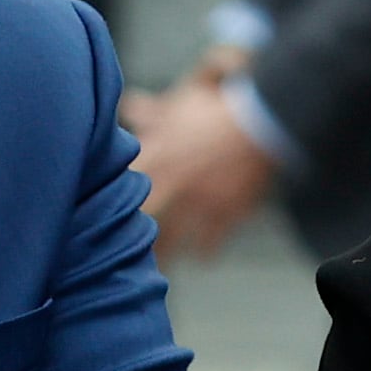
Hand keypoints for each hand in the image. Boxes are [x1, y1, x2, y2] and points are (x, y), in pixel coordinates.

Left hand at [119, 65, 278, 263]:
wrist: (264, 120)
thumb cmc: (222, 108)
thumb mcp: (185, 103)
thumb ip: (155, 110)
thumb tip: (131, 104)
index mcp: (157, 154)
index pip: (124, 187)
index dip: (114, 202)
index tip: (107, 216)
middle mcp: (172, 181)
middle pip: (142, 220)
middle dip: (132, 237)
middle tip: (124, 253)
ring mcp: (198, 200)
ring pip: (170, 238)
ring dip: (165, 253)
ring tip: (160, 267)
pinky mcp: (224, 213)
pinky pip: (208, 244)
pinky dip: (205, 252)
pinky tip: (203, 256)